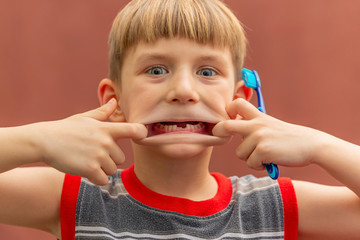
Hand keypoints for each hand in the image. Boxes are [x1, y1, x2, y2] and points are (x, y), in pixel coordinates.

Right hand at [32, 99, 146, 184]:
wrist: (44, 141)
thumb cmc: (65, 129)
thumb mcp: (85, 117)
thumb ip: (103, 112)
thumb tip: (114, 101)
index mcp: (107, 128)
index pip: (134, 130)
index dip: (142, 134)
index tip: (142, 137)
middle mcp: (106, 142)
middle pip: (121, 158)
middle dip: (109, 159)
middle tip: (92, 153)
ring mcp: (99, 156)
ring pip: (112, 170)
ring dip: (101, 169)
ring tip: (86, 160)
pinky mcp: (90, 170)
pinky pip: (103, 180)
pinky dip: (95, 179)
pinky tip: (85, 170)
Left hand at [212, 99, 321, 169]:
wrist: (311, 145)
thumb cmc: (290, 139)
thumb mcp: (271, 125)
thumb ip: (255, 126)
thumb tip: (237, 135)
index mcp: (258, 116)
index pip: (237, 104)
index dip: (228, 110)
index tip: (227, 118)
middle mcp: (256, 125)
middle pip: (226, 126)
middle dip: (218, 131)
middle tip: (217, 133)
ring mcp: (259, 137)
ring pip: (239, 153)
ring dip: (249, 158)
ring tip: (264, 155)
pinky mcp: (263, 150)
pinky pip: (250, 163)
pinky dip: (259, 166)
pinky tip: (270, 161)